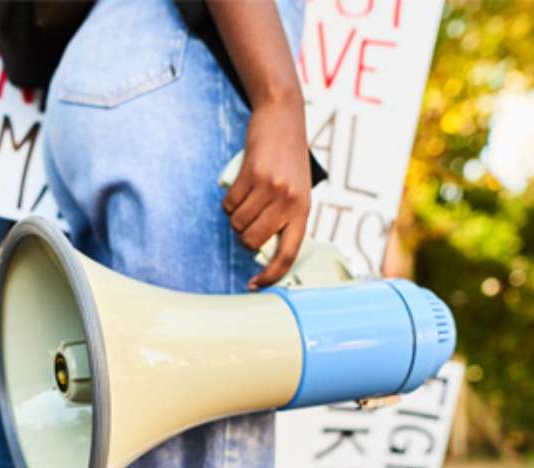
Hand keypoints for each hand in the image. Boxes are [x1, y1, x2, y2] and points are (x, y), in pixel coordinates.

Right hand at [223, 95, 310, 289]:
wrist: (283, 117)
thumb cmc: (289, 158)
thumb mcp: (297, 190)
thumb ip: (285, 217)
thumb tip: (262, 248)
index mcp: (303, 210)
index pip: (288, 254)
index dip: (271, 275)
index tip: (256, 285)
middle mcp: (288, 201)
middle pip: (252, 241)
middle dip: (244, 236)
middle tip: (249, 219)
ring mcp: (270, 188)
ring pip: (238, 223)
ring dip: (236, 216)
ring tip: (248, 198)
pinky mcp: (251, 174)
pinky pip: (230, 203)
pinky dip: (229, 200)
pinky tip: (241, 185)